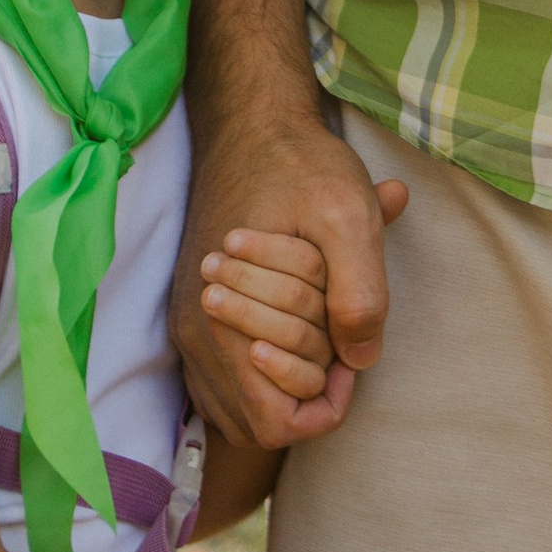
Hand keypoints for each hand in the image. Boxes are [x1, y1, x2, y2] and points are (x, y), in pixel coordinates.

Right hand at [174, 118, 404, 448]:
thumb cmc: (301, 167)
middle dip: (308, 384)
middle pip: (260, 420)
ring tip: (317, 330)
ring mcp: (191, 326)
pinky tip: (293, 325)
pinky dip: (264, 367)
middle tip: (336, 334)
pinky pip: (227, 378)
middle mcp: (197, 333)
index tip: (348, 354)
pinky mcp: (192, 313)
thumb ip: (360, 293)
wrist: (249, 127)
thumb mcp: (350, 215)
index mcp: (224, 318)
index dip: (324, 401)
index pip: (277, 424)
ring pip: (242, 403)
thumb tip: (360, 359)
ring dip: (286, 378)